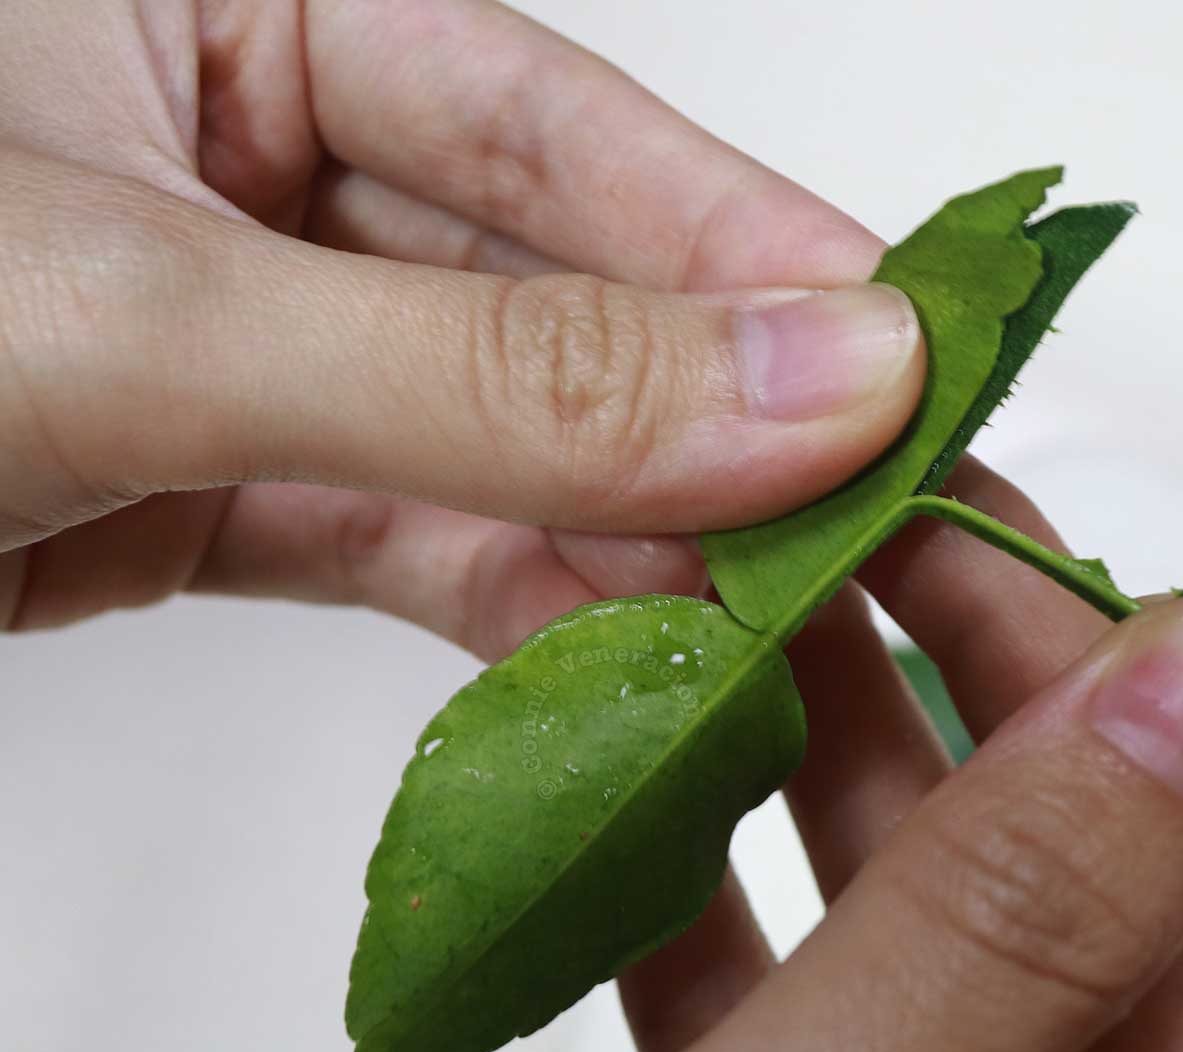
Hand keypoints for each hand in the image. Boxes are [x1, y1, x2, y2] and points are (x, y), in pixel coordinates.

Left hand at [0, 0, 921, 650]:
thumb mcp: (141, 310)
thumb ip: (490, 366)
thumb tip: (799, 378)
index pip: (571, 128)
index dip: (759, 253)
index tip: (917, 361)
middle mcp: (263, 145)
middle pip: (567, 294)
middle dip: (720, 427)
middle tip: (872, 530)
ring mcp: (256, 322)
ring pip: (509, 437)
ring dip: (634, 545)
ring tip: (770, 627)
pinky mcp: (226, 471)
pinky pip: (417, 532)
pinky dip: (518, 610)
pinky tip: (619, 667)